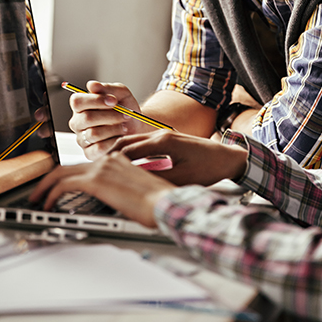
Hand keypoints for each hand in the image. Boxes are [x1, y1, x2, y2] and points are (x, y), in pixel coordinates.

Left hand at [29, 153, 173, 227]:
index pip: (84, 165)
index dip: (66, 175)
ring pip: (60, 172)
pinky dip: (50, 194)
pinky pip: (63, 185)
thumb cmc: (157, 202)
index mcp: (118, 161)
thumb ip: (122, 188)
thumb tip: (113, 199)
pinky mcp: (96, 181)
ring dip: (44, 187)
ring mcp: (101, 168)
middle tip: (38, 192)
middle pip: (68, 165)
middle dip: (48, 179)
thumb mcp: (137, 190)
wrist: (164, 203)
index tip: (57, 186)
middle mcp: (108, 160)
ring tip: (37, 200)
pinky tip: (47, 205)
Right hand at [68, 81, 149, 159]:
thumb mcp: (121, 93)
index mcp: (80, 105)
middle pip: (87, 118)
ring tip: (125, 125)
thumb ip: (108, 88)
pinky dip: (113, 141)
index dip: (96, 100)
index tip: (114, 100)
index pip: (77, 101)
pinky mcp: (90, 153)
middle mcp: (77, 122)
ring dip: (114, 128)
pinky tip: (120, 135)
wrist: (136, 124)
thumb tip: (92, 85)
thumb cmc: (125, 107)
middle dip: (110, 116)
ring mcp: (82, 138)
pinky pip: (98, 148)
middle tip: (125, 114)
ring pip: (94, 134)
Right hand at [108, 129, 248, 186]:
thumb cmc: (209, 167)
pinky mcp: (168, 141)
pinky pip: (142, 145)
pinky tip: (124, 166)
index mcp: (162, 141)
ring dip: (118, 153)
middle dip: (108, 156)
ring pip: (132, 142)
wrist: (229, 157)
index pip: (127, 150)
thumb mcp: (182, 178)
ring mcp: (164, 136)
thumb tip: (135, 187)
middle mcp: (161, 134)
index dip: (110, 162)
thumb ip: (157, 180)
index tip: (95, 172)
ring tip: (103, 169)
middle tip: (92, 170)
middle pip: (125, 142)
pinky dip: (129, 154)